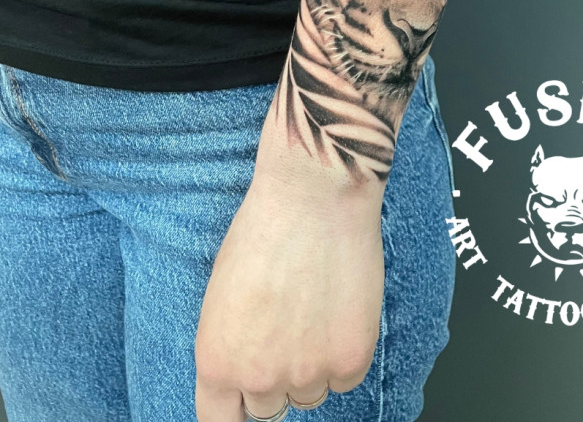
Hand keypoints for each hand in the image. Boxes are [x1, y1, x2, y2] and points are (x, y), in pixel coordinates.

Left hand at [194, 163, 384, 420]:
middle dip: (275, 376)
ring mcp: (307, 373)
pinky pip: (345, 378)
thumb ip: (231, 345)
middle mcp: (259, 379)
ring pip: (310, 394)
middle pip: (268, 409)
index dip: (236, 404)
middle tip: (287, 327)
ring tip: (314, 308)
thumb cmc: (264, 230)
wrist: (314, 197)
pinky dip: (344, 352)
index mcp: (216, 362)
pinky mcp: (350, 359)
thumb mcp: (223, 294)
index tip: (247, 393)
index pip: (220, 421)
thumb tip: (246, 370)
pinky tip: (338, 307)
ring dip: (312, 366)